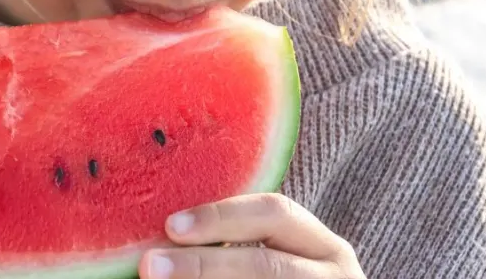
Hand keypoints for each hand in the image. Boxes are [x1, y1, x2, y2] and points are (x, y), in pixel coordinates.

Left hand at [140, 193, 365, 278]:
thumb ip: (233, 243)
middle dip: (204, 264)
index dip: (221, 216)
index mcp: (324, 247)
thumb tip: (163, 236)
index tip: (171, 225)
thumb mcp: (274, 255)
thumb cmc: (282, 277)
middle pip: (265, 265)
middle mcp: (334, 277)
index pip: (276, 213)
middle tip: (151, 265)